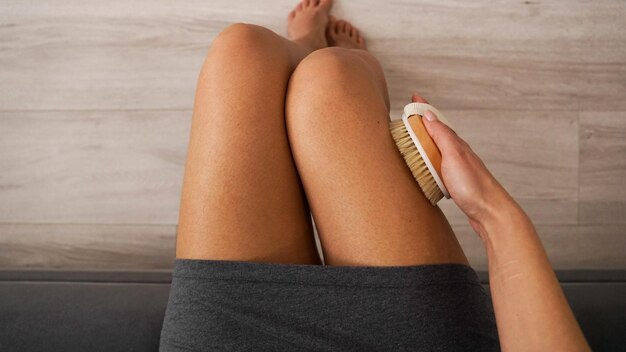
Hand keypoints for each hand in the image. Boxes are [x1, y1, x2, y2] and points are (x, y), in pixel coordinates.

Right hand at [411, 94, 515, 229]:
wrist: (490, 212)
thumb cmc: (473, 186)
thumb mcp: (453, 155)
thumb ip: (441, 135)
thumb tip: (428, 115)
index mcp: (455, 144)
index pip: (436, 120)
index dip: (424, 108)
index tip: (414, 97)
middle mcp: (457, 153)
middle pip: (437, 133)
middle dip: (423, 123)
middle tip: (409, 116)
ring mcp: (457, 168)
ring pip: (438, 149)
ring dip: (426, 141)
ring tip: (414, 138)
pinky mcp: (456, 182)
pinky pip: (440, 165)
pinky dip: (430, 160)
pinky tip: (427, 167)